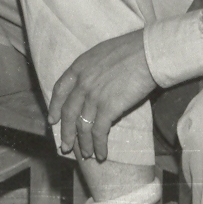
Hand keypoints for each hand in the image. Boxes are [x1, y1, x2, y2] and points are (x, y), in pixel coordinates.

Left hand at [47, 31, 154, 161]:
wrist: (149, 52)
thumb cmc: (133, 49)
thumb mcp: (103, 53)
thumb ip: (93, 68)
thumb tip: (94, 81)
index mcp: (80, 66)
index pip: (60, 90)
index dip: (54, 107)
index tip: (53, 120)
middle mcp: (82, 82)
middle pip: (68, 113)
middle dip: (66, 133)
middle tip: (66, 147)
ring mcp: (94, 96)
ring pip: (82, 126)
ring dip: (83, 144)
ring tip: (86, 154)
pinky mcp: (108, 108)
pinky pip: (98, 132)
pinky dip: (98, 145)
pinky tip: (101, 154)